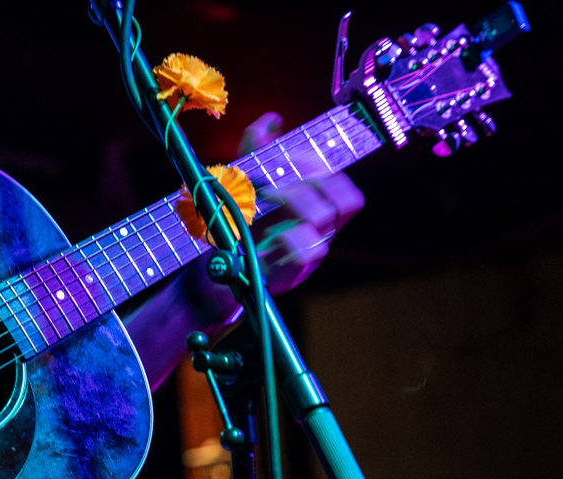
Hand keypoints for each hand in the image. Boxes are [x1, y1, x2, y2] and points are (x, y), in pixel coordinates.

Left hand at [241, 112, 364, 294]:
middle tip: (276, 181)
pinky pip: (305, 254)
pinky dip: (288, 237)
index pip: (348, 195)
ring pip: (323, 226)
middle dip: (309, 184)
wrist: (214, 267)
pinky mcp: (287, 276)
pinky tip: (267, 231)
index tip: (298, 163)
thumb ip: (258, 151)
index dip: (330, 176)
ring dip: (296, 203)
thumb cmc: (239, 224)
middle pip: (341, 205)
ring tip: (267, 198)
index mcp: (316, 215)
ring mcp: (305, 257)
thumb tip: (272, 119)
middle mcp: (317, 236)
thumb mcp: (246, 184)